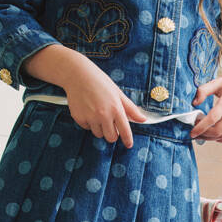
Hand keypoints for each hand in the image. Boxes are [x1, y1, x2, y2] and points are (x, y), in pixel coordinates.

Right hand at [25, 46, 146, 144]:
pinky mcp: (79, 118)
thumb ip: (131, 109)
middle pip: (111, 137)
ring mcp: (90, 117)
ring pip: (98, 134)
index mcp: (116, 108)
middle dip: (112, 134)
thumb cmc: (100, 83)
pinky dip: (89, 123)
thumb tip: (143, 119)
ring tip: (98, 113)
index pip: (124, 130)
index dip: (127, 140)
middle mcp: (103, 115)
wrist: (78, 76)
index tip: (129, 145)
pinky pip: (87, 128)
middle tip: (110, 124)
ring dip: (100, 128)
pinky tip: (88, 110)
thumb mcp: (118, 94)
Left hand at [190, 72, 221, 141]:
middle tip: (194, 134)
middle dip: (203, 135)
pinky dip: (221, 139)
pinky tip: (214, 136)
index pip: (212, 119)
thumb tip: (194, 103)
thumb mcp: (219, 82)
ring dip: (210, 137)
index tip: (192, 132)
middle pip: (217, 131)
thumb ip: (203, 90)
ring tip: (202, 133)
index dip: (200, 127)